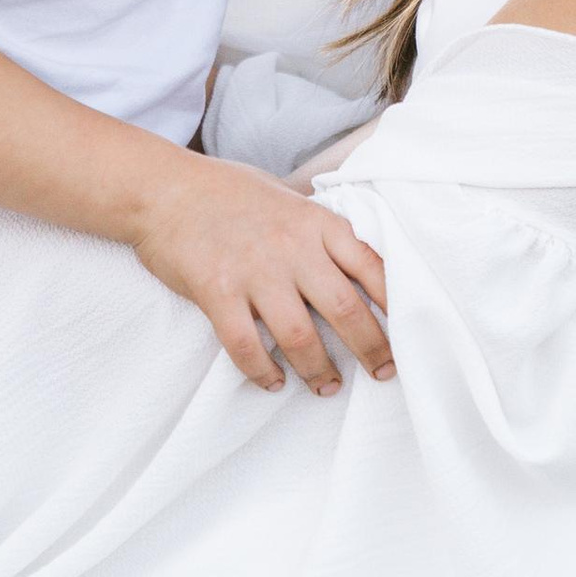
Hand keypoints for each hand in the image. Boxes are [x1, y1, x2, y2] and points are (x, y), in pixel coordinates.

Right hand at [129, 152, 393, 395]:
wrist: (163, 188)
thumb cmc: (226, 190)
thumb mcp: (286, 196)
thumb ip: (316, 227)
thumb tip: (350, 255)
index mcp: (315, 222)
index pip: (372, 265)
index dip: (397, 302)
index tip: (412, 329)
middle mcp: (292, 247)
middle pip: (346, 308)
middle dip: (371, 348)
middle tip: (383, 372)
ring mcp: (254, 271)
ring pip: (300, 336)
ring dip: (318, 370)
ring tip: (326, 388)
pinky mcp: (217, 292)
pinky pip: (246, 346)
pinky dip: (262, 371)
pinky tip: (272, 381)